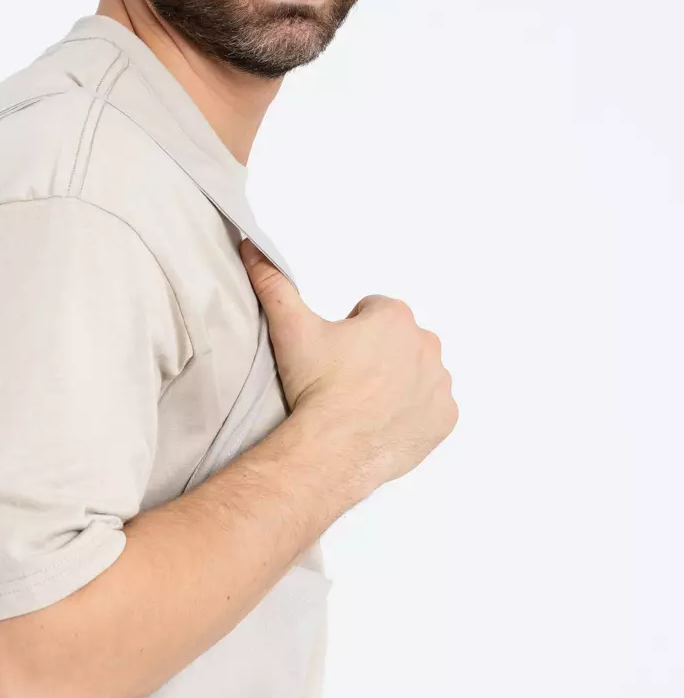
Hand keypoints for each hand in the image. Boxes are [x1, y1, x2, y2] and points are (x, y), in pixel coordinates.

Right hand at [238, 238, 457, 496]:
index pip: (372, 313)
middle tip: (345, 381)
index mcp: (394, 317)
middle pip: (397, 343)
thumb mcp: (290, 329)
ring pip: (417, 374)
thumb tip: (252, 247)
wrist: (332, 449)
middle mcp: (427, 344)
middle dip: (376, 356)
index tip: (333, 355)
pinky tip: (384, 423)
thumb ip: (273, 283)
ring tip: (363, 404)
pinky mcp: (444, 418)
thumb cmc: (316, 388)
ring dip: (397, 384)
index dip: (348, 333)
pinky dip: (413, 415)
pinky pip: (432, 409)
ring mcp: (439, 384)